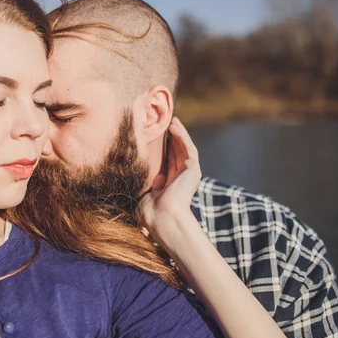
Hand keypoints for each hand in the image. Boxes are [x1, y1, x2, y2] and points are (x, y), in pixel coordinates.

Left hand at [138, 117, 201, 246]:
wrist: (161, 217)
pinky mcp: (193, 170)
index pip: (170, 161)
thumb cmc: (150, 212)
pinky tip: (174, 127)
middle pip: (178, 152)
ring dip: (179, 134)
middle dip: (173, 137)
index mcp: (171, 184)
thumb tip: (144, 177)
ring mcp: (189, 174)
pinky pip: (189, 149)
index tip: (158, 135)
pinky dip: (182, 137)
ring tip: (172, 120)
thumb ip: (146, 184)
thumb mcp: (145, 194)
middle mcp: (182, 179)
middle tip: (166, 122)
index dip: (166, 148)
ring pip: (185, 148)